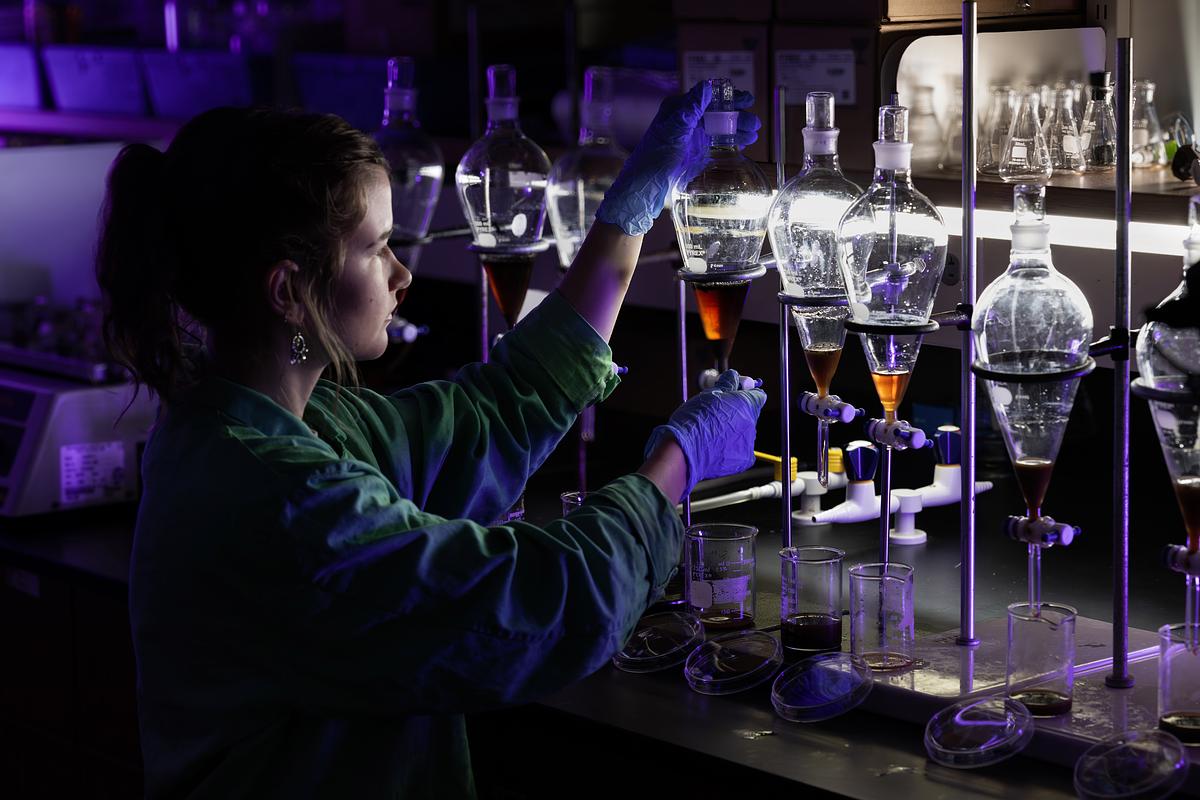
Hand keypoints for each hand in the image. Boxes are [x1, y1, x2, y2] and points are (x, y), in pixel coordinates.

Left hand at [595, 81, 760, 236]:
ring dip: (737, 130)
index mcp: (679, 109)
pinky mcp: (694, 152)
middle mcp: (686, 120)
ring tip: (754, 135)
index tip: (748, 100)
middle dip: (737, 117)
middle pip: (717, 113)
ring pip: (719, 128)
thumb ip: (691, 108)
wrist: (646, 185)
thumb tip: (708, 85)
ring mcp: (691, 136)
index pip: (709, 98)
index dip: (729, 98)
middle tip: (755, 124)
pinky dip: (730, 142)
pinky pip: (716, 143)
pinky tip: (743, 144)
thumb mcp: (675, 130)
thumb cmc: (655, 156)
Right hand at [643, 369, 766, 500]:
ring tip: (711, 433)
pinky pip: (739, 450)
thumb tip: (734, 375)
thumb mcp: (708, 395)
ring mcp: (749, 444)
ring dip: (732, 431)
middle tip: (715, 415)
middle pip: (749, 414)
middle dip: (736, 413)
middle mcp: (751, 423)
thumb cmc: (694, 420)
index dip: (746, 393)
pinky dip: (730, 448)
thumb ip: (726, 384)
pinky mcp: (744, 460)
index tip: (733, 394)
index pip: (758, 395)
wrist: (684, 451)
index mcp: (746, 404)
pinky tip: (714, 448)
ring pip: (743, 433)